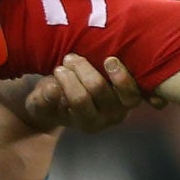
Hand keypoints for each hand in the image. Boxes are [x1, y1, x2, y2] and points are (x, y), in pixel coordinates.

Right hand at [19, 54, 158, 133]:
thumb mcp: (40, 104)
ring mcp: (124, 106)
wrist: (75, 98)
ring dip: (112, 69)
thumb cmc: (54, 100)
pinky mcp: (135, 93)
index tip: (58, 68)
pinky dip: (129, 71)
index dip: (69, 82)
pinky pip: (139, 84)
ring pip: (125, 89)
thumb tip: (54, 88)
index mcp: (86, 123)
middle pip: (98, 89)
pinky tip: (115, 58)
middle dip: (82, 69)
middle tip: (69, 58)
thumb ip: (44, 100)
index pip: (79, 100)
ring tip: (98, 56)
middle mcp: (108, 118)